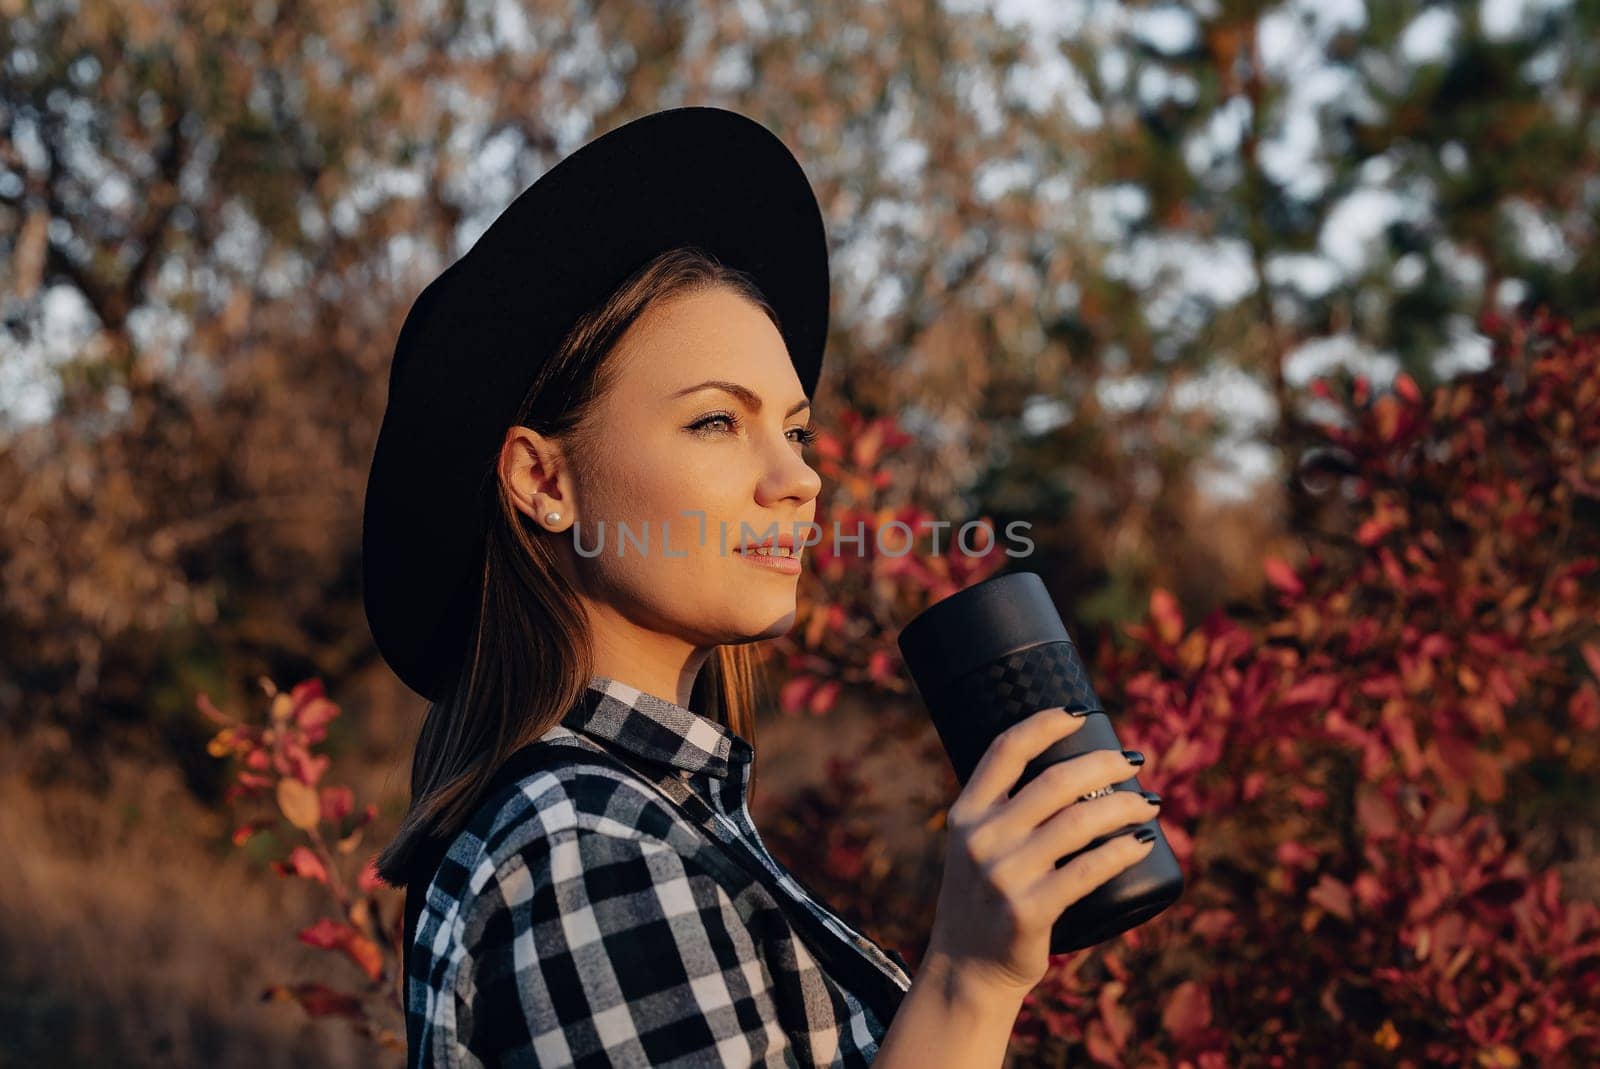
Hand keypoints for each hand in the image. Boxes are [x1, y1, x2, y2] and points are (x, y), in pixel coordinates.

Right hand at [923, 706, 1156, 997]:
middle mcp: (981, 839)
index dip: (1045, 724)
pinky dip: (1123, 851)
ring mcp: (1003, 875)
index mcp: (966, 814)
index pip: (1005, 751)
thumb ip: (1005, 814)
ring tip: (1150, 802)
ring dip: (1124, 805)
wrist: (967, 969)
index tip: (1081, 714)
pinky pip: (1087, 871)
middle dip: (1104, 764)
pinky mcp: (1028, 911)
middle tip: (1134, 762)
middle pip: (1054, 782)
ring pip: (1078, 823)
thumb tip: (1071, 772)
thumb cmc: (985, 899)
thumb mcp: (975, 848)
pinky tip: (1144, 841)